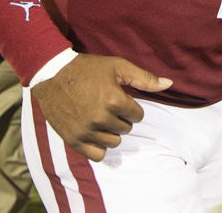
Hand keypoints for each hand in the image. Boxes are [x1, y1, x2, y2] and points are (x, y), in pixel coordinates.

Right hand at [31, 53, 172, 161]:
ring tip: (100, 117)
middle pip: (126, 128)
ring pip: (114, 142)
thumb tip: (169, 84)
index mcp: (115, 100)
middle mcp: (101, 118)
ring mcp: (86, 131)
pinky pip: (97, 155)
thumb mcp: (118, 66)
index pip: (138, 115)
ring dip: (111, 131)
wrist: (52, 73)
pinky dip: (99, 146)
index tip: (119, 98)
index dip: (131, 106)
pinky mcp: (73, 139)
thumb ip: (144, 78)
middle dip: (121, 118)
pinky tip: (94, 132)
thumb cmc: (87, 68)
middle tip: (107, 105)